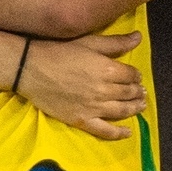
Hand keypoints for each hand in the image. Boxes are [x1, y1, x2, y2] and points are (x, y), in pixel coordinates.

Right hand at [19, 32, 146, 139]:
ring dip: (134, 108)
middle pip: (129, 93)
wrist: (31, 69)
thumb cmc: (60, 52)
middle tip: (141, 91)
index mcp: (108, 69)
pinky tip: (128, 132)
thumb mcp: (89, 42)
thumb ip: (116, 43)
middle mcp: (104, 90)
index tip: (135, 76)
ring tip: (140, 105)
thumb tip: (139, 37)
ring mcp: (93, 108)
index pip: (131, 75)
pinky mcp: (81, 120)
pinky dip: (118, 133)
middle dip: (138, 91)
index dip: (136, 75)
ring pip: (122, 111)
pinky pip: (104, 130)